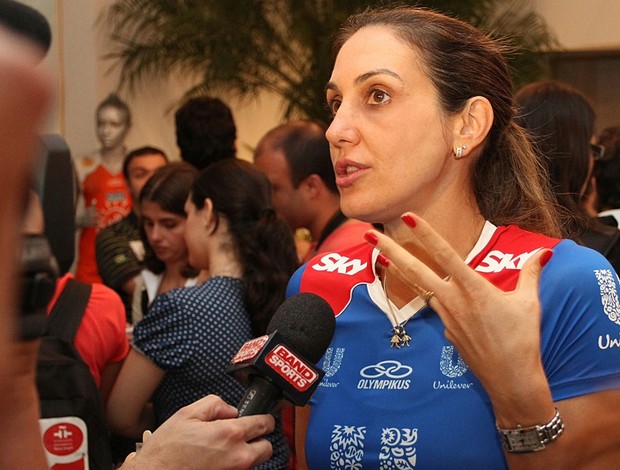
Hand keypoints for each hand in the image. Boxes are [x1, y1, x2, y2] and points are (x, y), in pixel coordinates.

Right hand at [121, 395, 274, 469]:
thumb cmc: (166, 451)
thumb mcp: (187, 414)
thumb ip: (215, 404)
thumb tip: (231, 410)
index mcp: (229, 434)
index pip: (264, 424)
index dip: (263, 418)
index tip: (260, 418)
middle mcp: (237, 457)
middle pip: (267, 448)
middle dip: (259, 439)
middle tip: (244, 435)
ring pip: (254, 463)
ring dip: (246, 454)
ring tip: (225, 449)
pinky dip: (234, 466)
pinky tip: (217, 460)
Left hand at [367, 213, 553, 420]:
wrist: (511, 381)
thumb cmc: (523, 341)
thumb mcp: (530, 303)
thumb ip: (531, 274)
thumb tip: (545, 253)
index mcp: (474, 289)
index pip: (446, 254)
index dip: (426, 234)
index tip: (407, 217)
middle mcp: (454, 301)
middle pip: (415, 270)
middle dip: (390, 250)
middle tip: (368, 235)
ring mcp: (446, 317)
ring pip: (420, 287)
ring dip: (400, 270)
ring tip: (382, 255)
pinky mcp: (446, 331)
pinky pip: (437, 307)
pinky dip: (431, 295)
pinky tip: (440, 294)